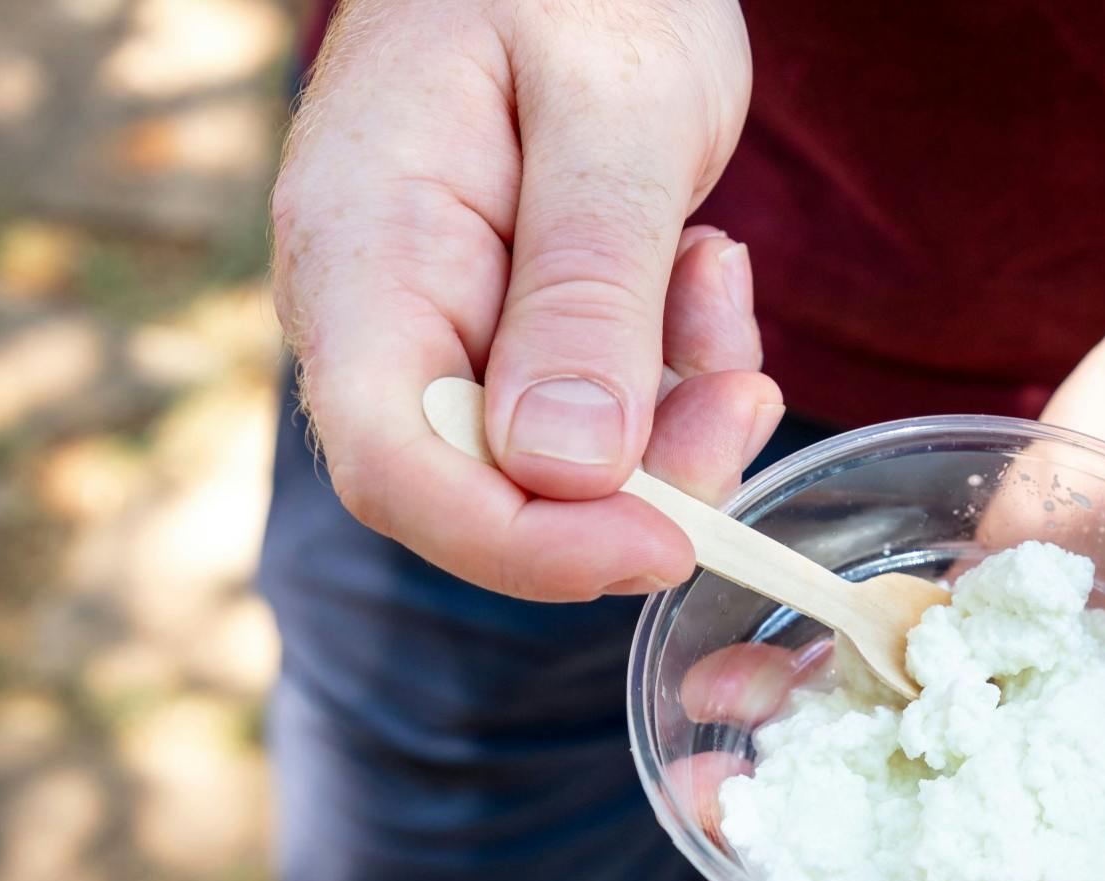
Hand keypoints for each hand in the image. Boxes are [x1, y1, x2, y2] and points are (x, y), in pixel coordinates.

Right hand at [270, 0, 781, 598]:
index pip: (398, 470)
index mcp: (364, 253)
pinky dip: (676, 375)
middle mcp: (383, 314)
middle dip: (637, 479)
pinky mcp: (515, 334)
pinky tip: (702, 275)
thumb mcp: (612, 112)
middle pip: (489, 490)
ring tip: (719, 285)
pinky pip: (600, 413)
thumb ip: (584, 285)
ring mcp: (448, 329)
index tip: (663, 542)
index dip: (526, 544)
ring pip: (561, 466)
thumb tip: (563, 470)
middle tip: (741, 390)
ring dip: (675, 417)